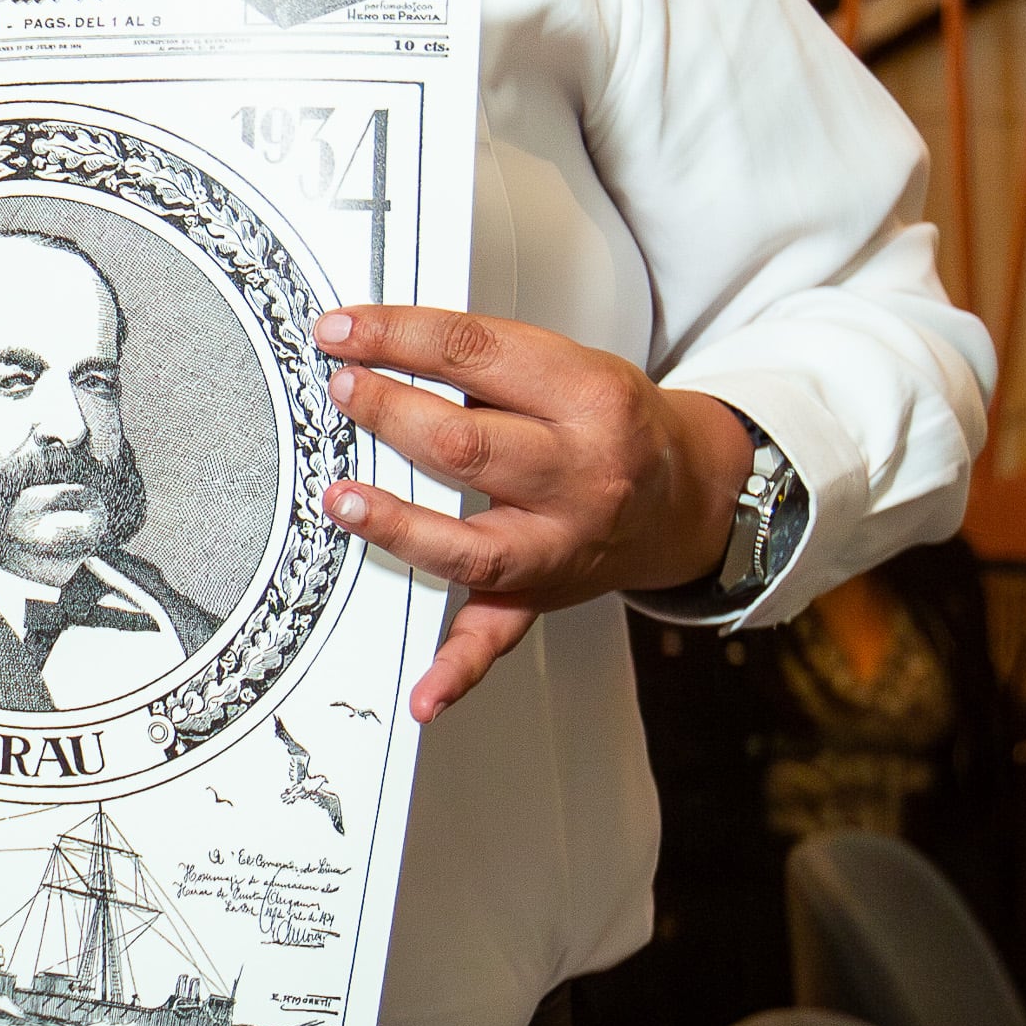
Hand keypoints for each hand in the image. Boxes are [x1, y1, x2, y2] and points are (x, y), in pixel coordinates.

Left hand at [313, 306, 758, 720]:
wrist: (685, 496)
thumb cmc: (614, 427)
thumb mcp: (572, 369)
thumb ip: (489, 365)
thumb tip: (381, 348)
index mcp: (590, 399)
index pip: (477, 353)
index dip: (399, 336)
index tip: (343, 331)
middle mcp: (581, 475)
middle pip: (467, 446)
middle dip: (390, 415)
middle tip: (342, 393)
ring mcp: (561, 544)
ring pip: (470, 543)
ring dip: (397, 524)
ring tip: (340, 499)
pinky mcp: (542, 594)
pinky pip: (498, 636)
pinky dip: (457, 670)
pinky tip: (422, 694)